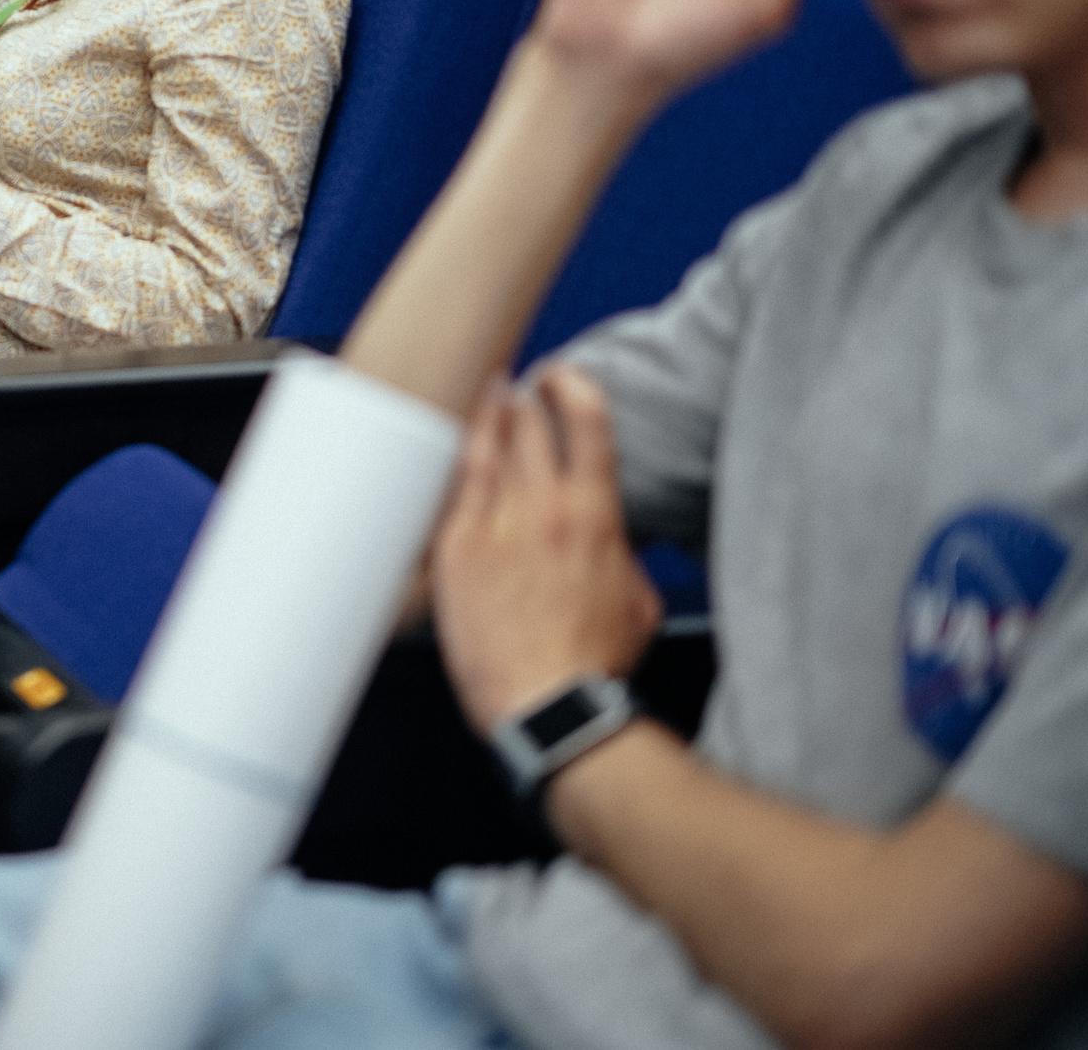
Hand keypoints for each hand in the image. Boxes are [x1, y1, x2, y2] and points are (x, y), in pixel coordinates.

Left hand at [432, 368, 661, 731]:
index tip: (562, 380)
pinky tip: (449, 438)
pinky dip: (455, 452)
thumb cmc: (594, 666)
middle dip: (525, 399)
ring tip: (484, 394)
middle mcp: (546, 508)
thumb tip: (613, 546)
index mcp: (596, 516)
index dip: (574, 387)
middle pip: (530, 423)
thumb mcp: (638, 604)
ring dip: (487, 412)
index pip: (588, 422)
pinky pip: (452, 483)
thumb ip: (624, 558)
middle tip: (518, 391)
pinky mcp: (457, 547)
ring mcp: (497, 524)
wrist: (548, 707)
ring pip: (488, 442)